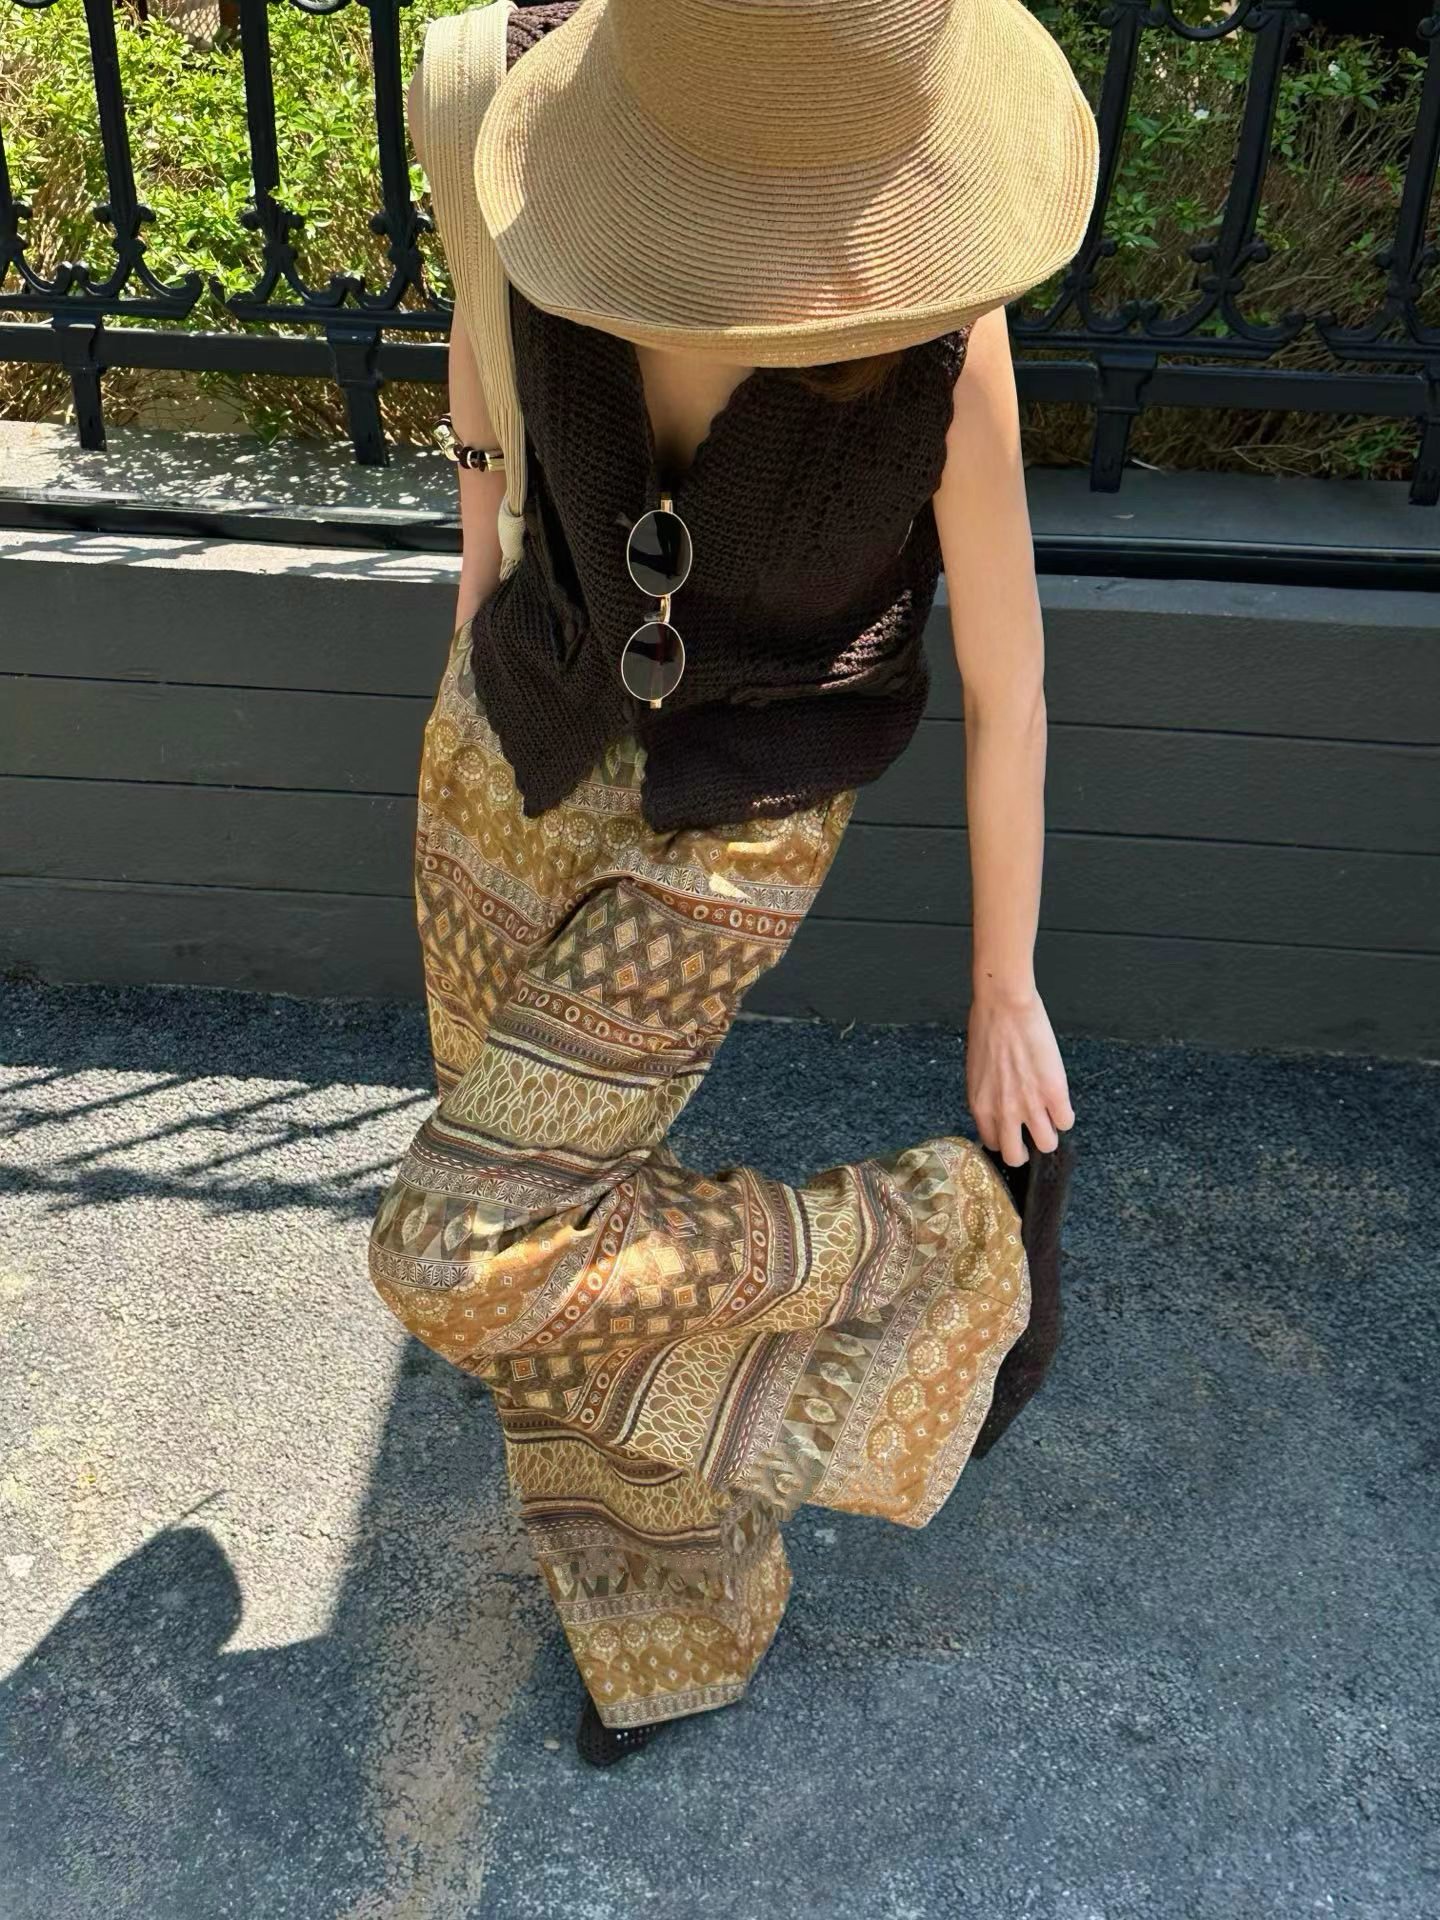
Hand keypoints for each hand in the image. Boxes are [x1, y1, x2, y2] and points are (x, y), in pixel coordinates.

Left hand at [966, 985, 1074, 1166]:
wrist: (1005, 1007)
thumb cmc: (986, 1029)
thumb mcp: (978, 1073)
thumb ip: (988, 1097)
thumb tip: (999, 1109)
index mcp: (981, 1107)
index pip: (993, 1144)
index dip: (1005, 1139)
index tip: (1012, 1132)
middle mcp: (1004, 1112)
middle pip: (1017, 1157)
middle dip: (1026, 1149)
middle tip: (1031, 1135)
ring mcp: (1030, 1105)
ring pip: (1047, 1144)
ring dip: (1049, 1132)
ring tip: (1049, 1118)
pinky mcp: (1054, 1093)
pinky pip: (1066, 1121)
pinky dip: (1065, 1114)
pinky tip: (1060, 1101)